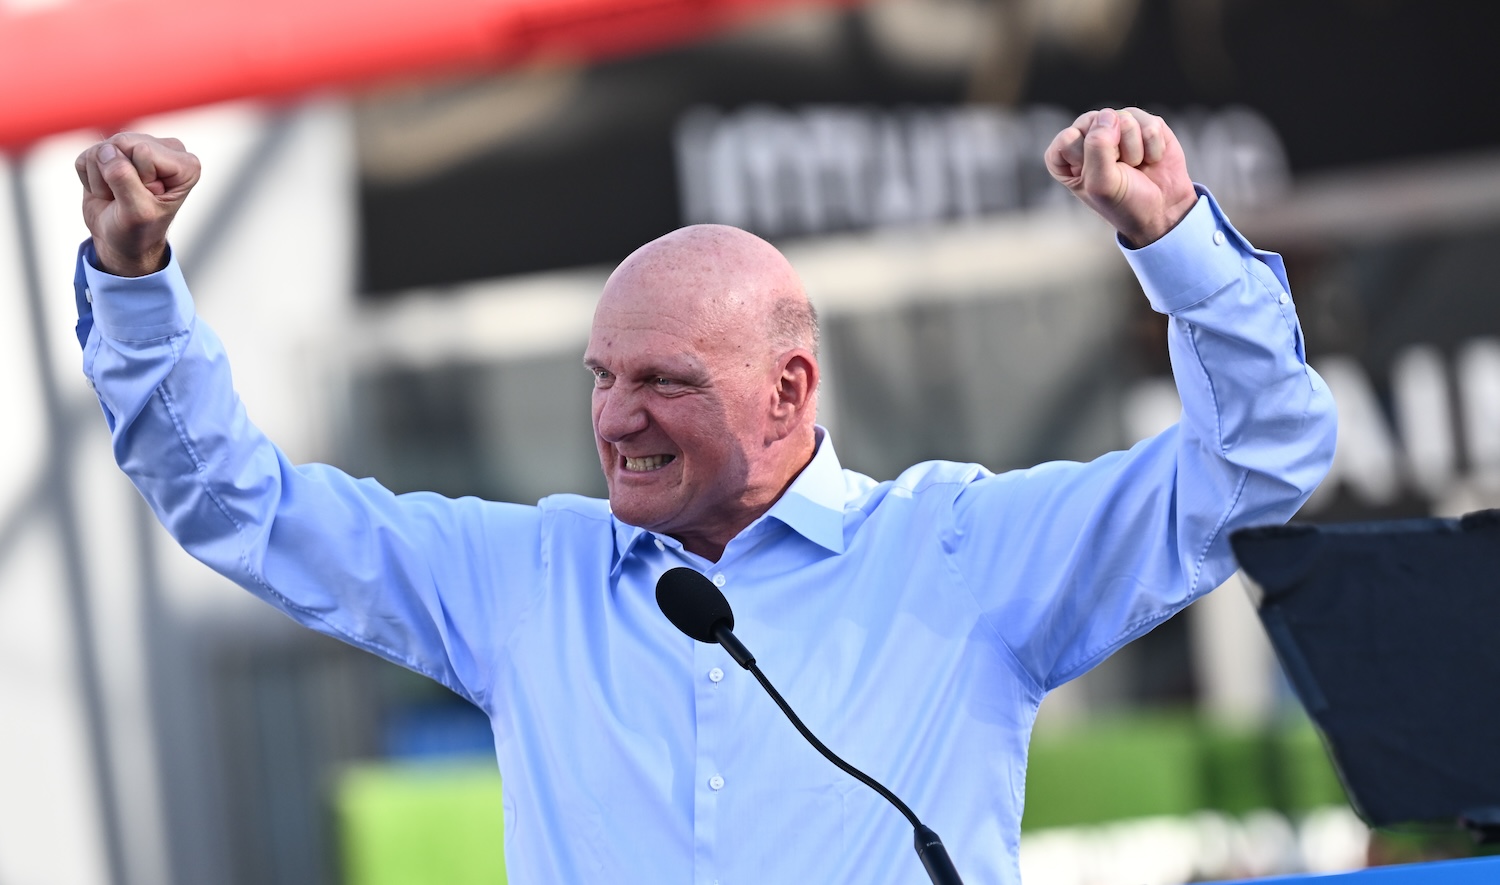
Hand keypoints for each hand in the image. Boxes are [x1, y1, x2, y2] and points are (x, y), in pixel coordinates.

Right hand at [75, 134, 199, 276]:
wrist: (122, 241)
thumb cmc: (138, 231)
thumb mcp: (137, 212)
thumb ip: (124, 179)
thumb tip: (106, 151)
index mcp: (185, 165)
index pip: (143, 152)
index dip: (137, 178)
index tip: (146, 198)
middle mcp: (166, 150)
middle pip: (122, 142)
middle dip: (116, 175)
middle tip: (129, 198)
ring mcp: (137, 147)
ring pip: (102, 148)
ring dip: (101, 178)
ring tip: (118, 196)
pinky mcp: (112, 152)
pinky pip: (87, 156)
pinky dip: (90, 178)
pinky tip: (108, 191)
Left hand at [1044, 107, 1197, 247]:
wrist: (1162, 210)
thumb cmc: (1125, 202)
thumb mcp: (1102, 184)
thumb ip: (1097, 147)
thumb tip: (1108, 115)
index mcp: (1065, 154)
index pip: (1068, 138)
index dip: (1087, 158)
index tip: (1097, 177)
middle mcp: (1088, 135)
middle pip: (1096, 121)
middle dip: (1114, 150)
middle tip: (1120, 170)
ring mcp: (1117, 127)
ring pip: (1124, 119)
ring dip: (1135, 150)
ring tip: (1135, 166)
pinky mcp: (1144, 124)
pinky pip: (1149, 123)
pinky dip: (1153, 146)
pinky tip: (1151, 159)